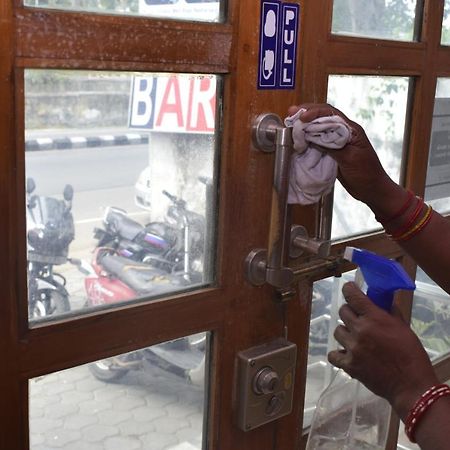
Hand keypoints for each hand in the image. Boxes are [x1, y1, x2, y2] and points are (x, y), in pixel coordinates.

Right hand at [288, 104, 401, 213]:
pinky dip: (308, 139)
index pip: (331, 114)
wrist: (372, 190)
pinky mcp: (333, 152)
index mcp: (351, 130)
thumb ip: (332, 146)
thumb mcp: (349, 158)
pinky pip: (319, 141)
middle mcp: (344, 132)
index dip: (314, 112)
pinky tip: (300, 140)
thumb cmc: (366, 174)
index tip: (301, 117)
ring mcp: (338, 142)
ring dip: (306, 126)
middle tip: (290, 114)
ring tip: (292, 125)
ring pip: (320, 128)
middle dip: (307, 114)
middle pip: (324, 117)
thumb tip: (312, 136)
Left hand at [328, 282, 438, 419]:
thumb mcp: (403, 327)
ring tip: (355, 339)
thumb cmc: (411, 354)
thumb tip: (381, 300)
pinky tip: (346, 354)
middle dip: (349, 312)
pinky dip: (338, 354)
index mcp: (374, 318)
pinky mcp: (349, 365)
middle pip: (342, 311)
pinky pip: (333, 354)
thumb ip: (389, 312)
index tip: (349, 289)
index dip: (348, 289)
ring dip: (345, 332)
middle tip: (357, 318)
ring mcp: (352, 347)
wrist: (411, 385)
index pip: (352, 296)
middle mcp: (360, 330)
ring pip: (337, 331)